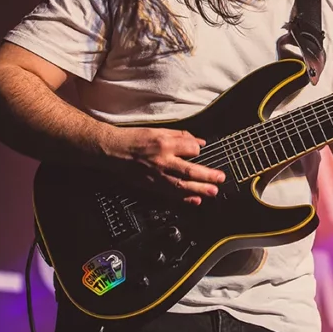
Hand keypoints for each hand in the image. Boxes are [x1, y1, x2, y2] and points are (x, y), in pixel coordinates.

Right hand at [100, 126, 225, 204]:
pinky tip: (195, 200)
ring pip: (182, 185)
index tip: (198, 151)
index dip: (197, 150)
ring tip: (213, 192)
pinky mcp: (151, 185)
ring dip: (199, 190)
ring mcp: (156, 175)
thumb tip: (199, 142)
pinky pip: (170, 193)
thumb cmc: (134, 139)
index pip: (191, 149)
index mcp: (164, 143)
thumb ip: (180, 136)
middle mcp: (162, 160)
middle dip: (207, 176)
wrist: (112, 151)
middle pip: (189, 170)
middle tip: (220, 179)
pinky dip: (184, 198)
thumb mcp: (158, 131)